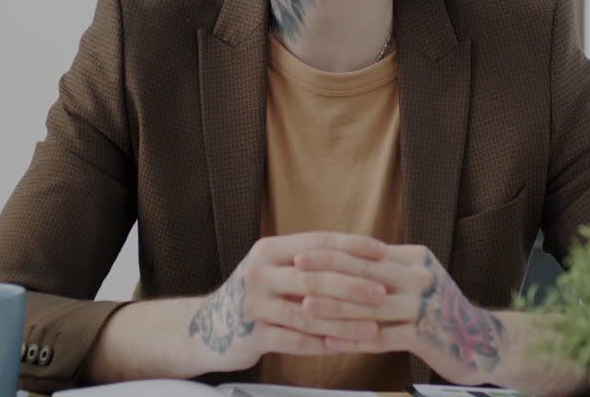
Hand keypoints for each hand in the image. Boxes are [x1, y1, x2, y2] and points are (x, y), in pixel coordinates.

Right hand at [184, 232, 391, 373]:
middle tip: (381, 293)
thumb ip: (310, 262)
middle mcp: (258, 272)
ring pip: (306, 313)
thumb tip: (364, 256)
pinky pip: (292, 341)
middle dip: (352, 285)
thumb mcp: (275, 268)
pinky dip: (320, 344)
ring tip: (371, 328)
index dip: (352, 246)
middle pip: (314, 276)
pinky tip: (343, 347)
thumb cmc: (256, 295)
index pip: (318, 243)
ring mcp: (252, 305)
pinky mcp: (250, 335)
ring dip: (343, 322)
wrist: (207, 327)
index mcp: (269, 250)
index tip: (382, 252)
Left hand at [293, 244, 507, 385]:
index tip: (302, 250)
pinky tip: (330, 342)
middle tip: (296, 269)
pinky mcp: (426, 337)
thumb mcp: (418, 279)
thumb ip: (387, 268)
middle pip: (366, 273)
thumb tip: (343, 255)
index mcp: (416, 259)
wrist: (482, 341)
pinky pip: (382, 338)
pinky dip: (353, 340)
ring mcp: (424, 307)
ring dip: (335, 308)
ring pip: (370, 307)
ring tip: (305, 308)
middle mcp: (421, 278)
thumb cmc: (440, 310)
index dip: (333, 251)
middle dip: (327, 270)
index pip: (367, 251)